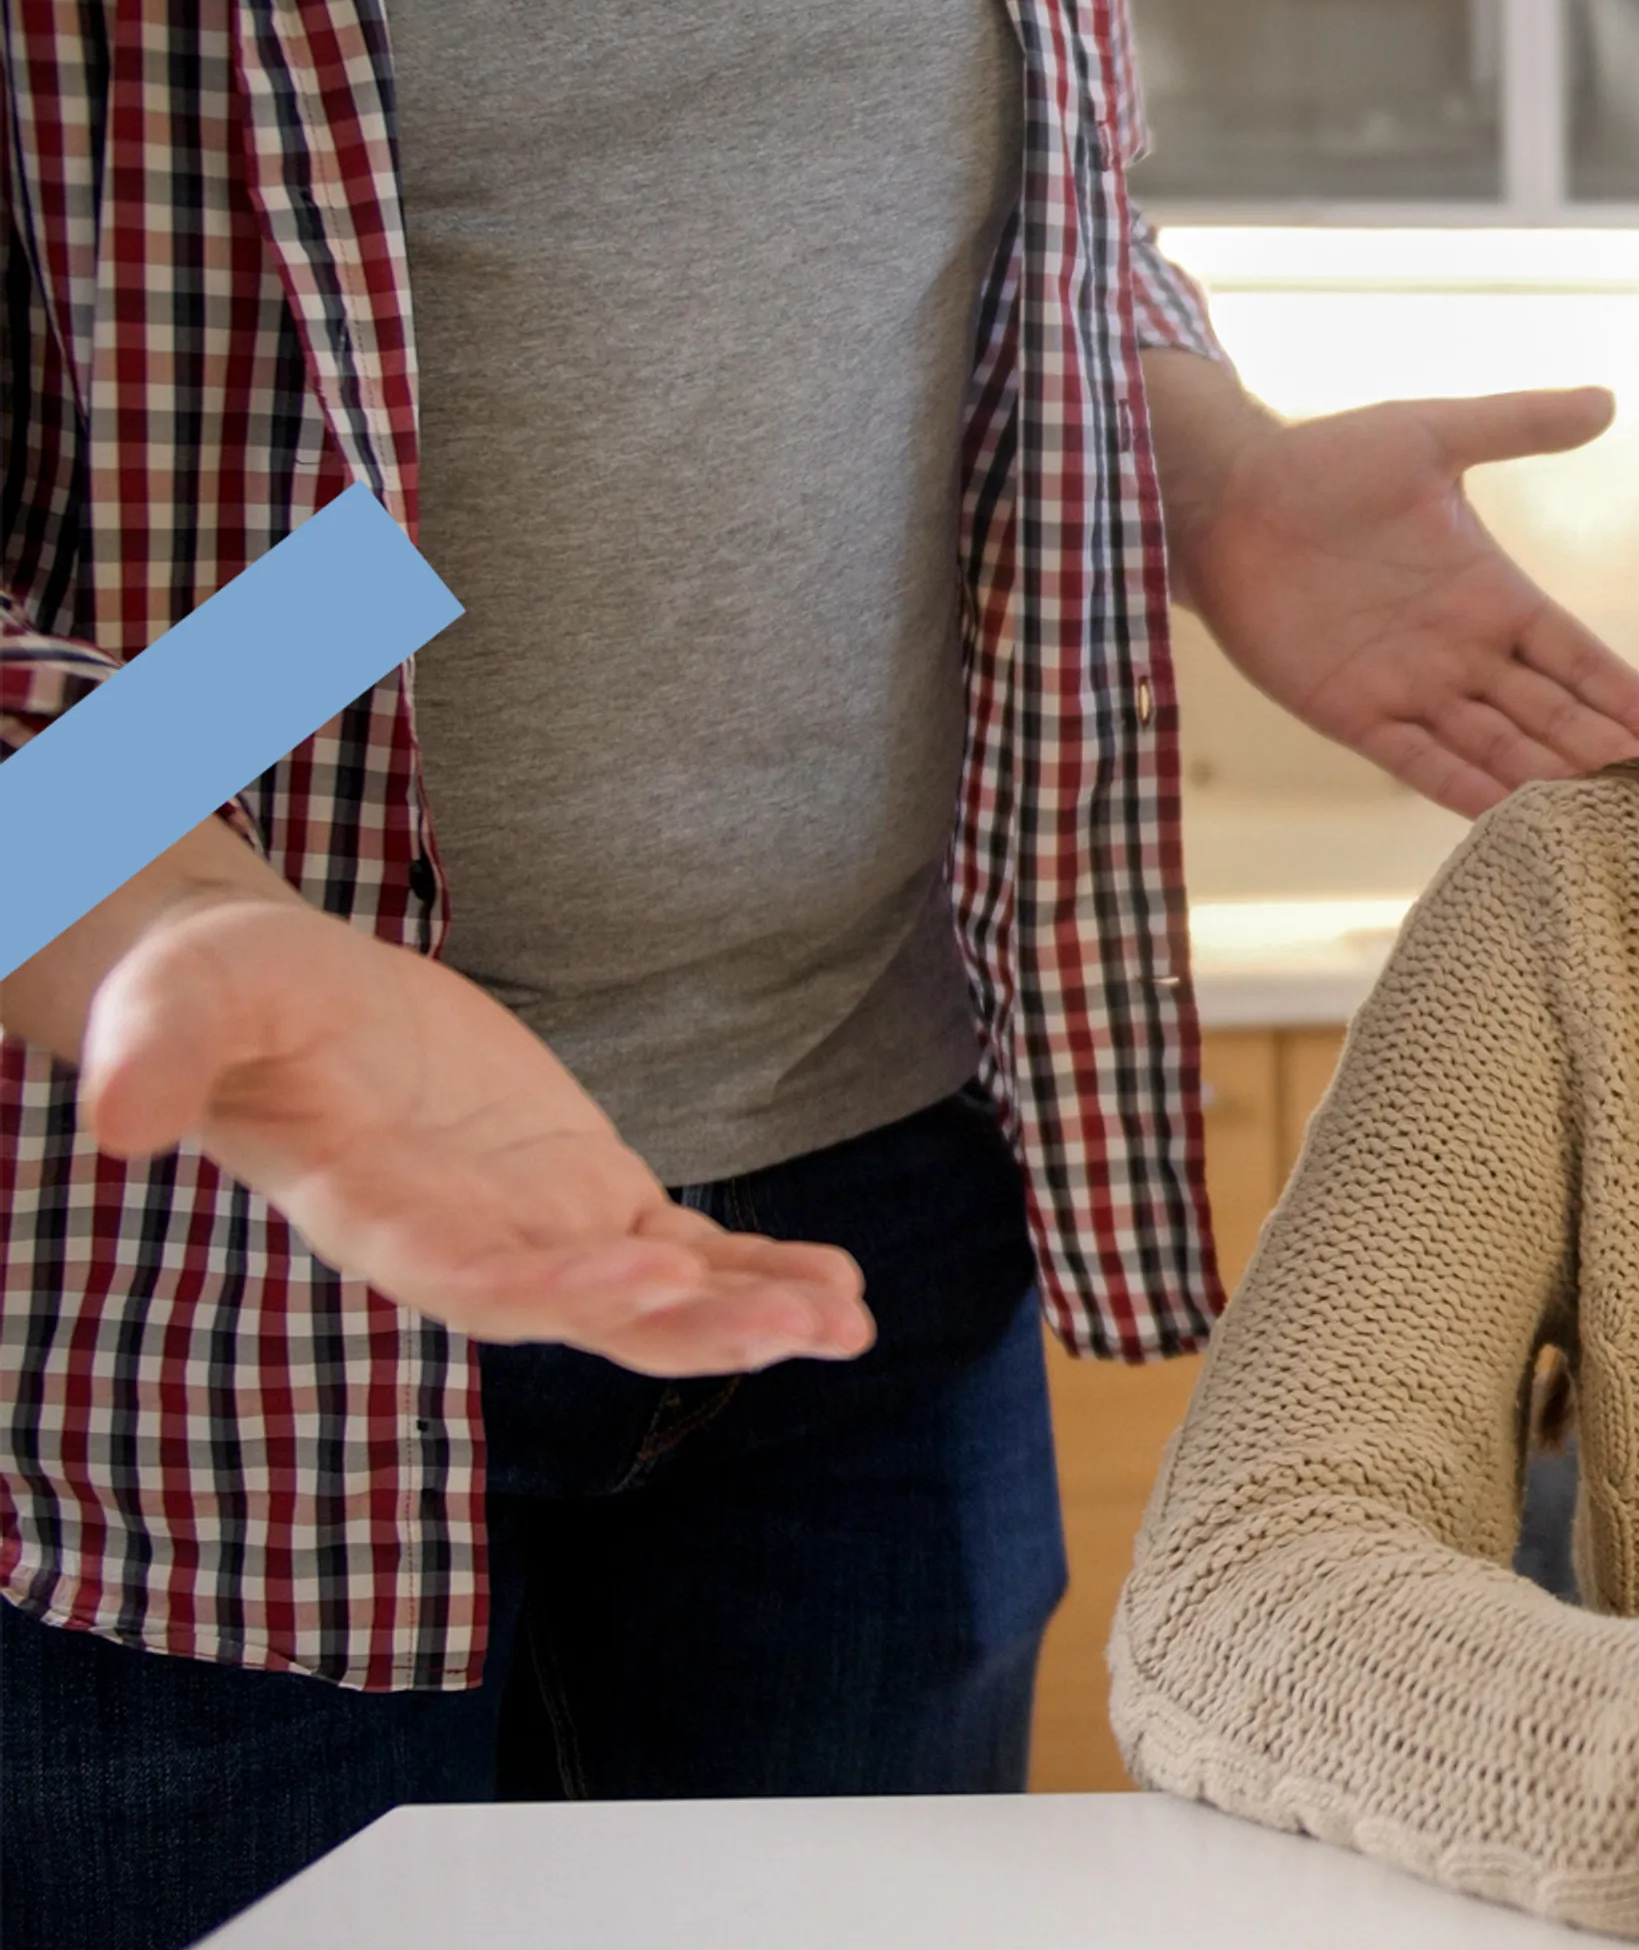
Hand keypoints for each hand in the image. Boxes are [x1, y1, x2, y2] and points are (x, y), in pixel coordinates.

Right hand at [70, 892, 874, 1376]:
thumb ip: (155, 1054)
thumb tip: (106, 1122)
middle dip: (687, 1325)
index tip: (647, 1269)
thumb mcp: (185, 999)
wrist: (276, 1003)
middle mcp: (464, 1245)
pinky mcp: (587, 1194)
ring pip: (650, 1299)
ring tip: (843, 1324)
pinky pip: (685, 1252)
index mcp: (376, 1215)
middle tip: (791, 1329)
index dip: (554, 1283)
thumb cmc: (226, 999)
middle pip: (583, 1311)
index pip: (468, 1272)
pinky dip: (758, 1271)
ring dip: (745, 1316)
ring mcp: (533, 1228)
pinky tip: (843, 1293)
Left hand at [1145, 352, 1638, 814]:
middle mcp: (1464, 652)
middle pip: (1552, 715)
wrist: (1226, 498)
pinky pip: (1422, 761)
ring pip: (1499, 746)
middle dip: (1605, 754)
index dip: (1629, 697)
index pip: (1580, 658)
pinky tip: (1513, 821)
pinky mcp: (1355, 713)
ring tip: (1607, 821)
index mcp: (1493, 595)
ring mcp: (1412, 687)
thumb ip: (1519, 424)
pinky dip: (1467, 791)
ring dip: (1550, 782)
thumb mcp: (1432, 435)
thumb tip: (1606, 400)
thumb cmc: (1325, 460)